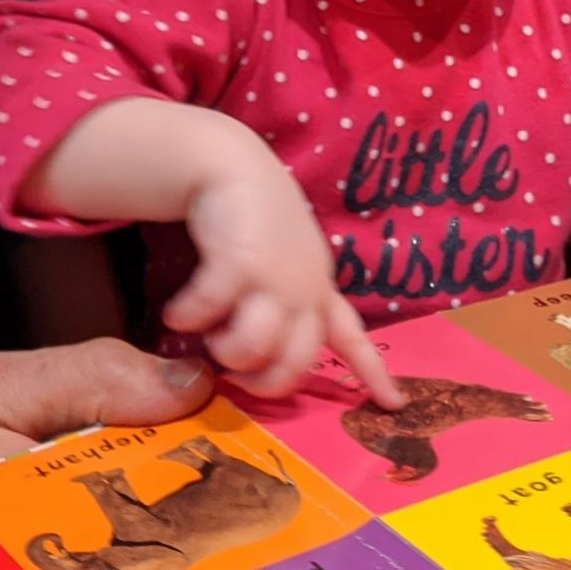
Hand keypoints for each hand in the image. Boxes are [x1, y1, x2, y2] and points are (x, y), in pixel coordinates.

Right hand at [164, 150, 401, 407]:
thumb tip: (266, 355)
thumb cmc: (257, 219)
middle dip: (264, 382)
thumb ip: (287, 302)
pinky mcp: (241, 263)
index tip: (394, 404)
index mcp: (317, 291)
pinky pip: (211, 311)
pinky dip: (189, 317)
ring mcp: (275, 277)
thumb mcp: (286, 261)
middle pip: (296, 361)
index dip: (373, 373)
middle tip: (237, 379)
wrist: (234, 165)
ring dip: (226, 352)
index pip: (351, 337)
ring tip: (208, 338)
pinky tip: (176, 312)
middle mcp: (303, 289)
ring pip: (255, 346)